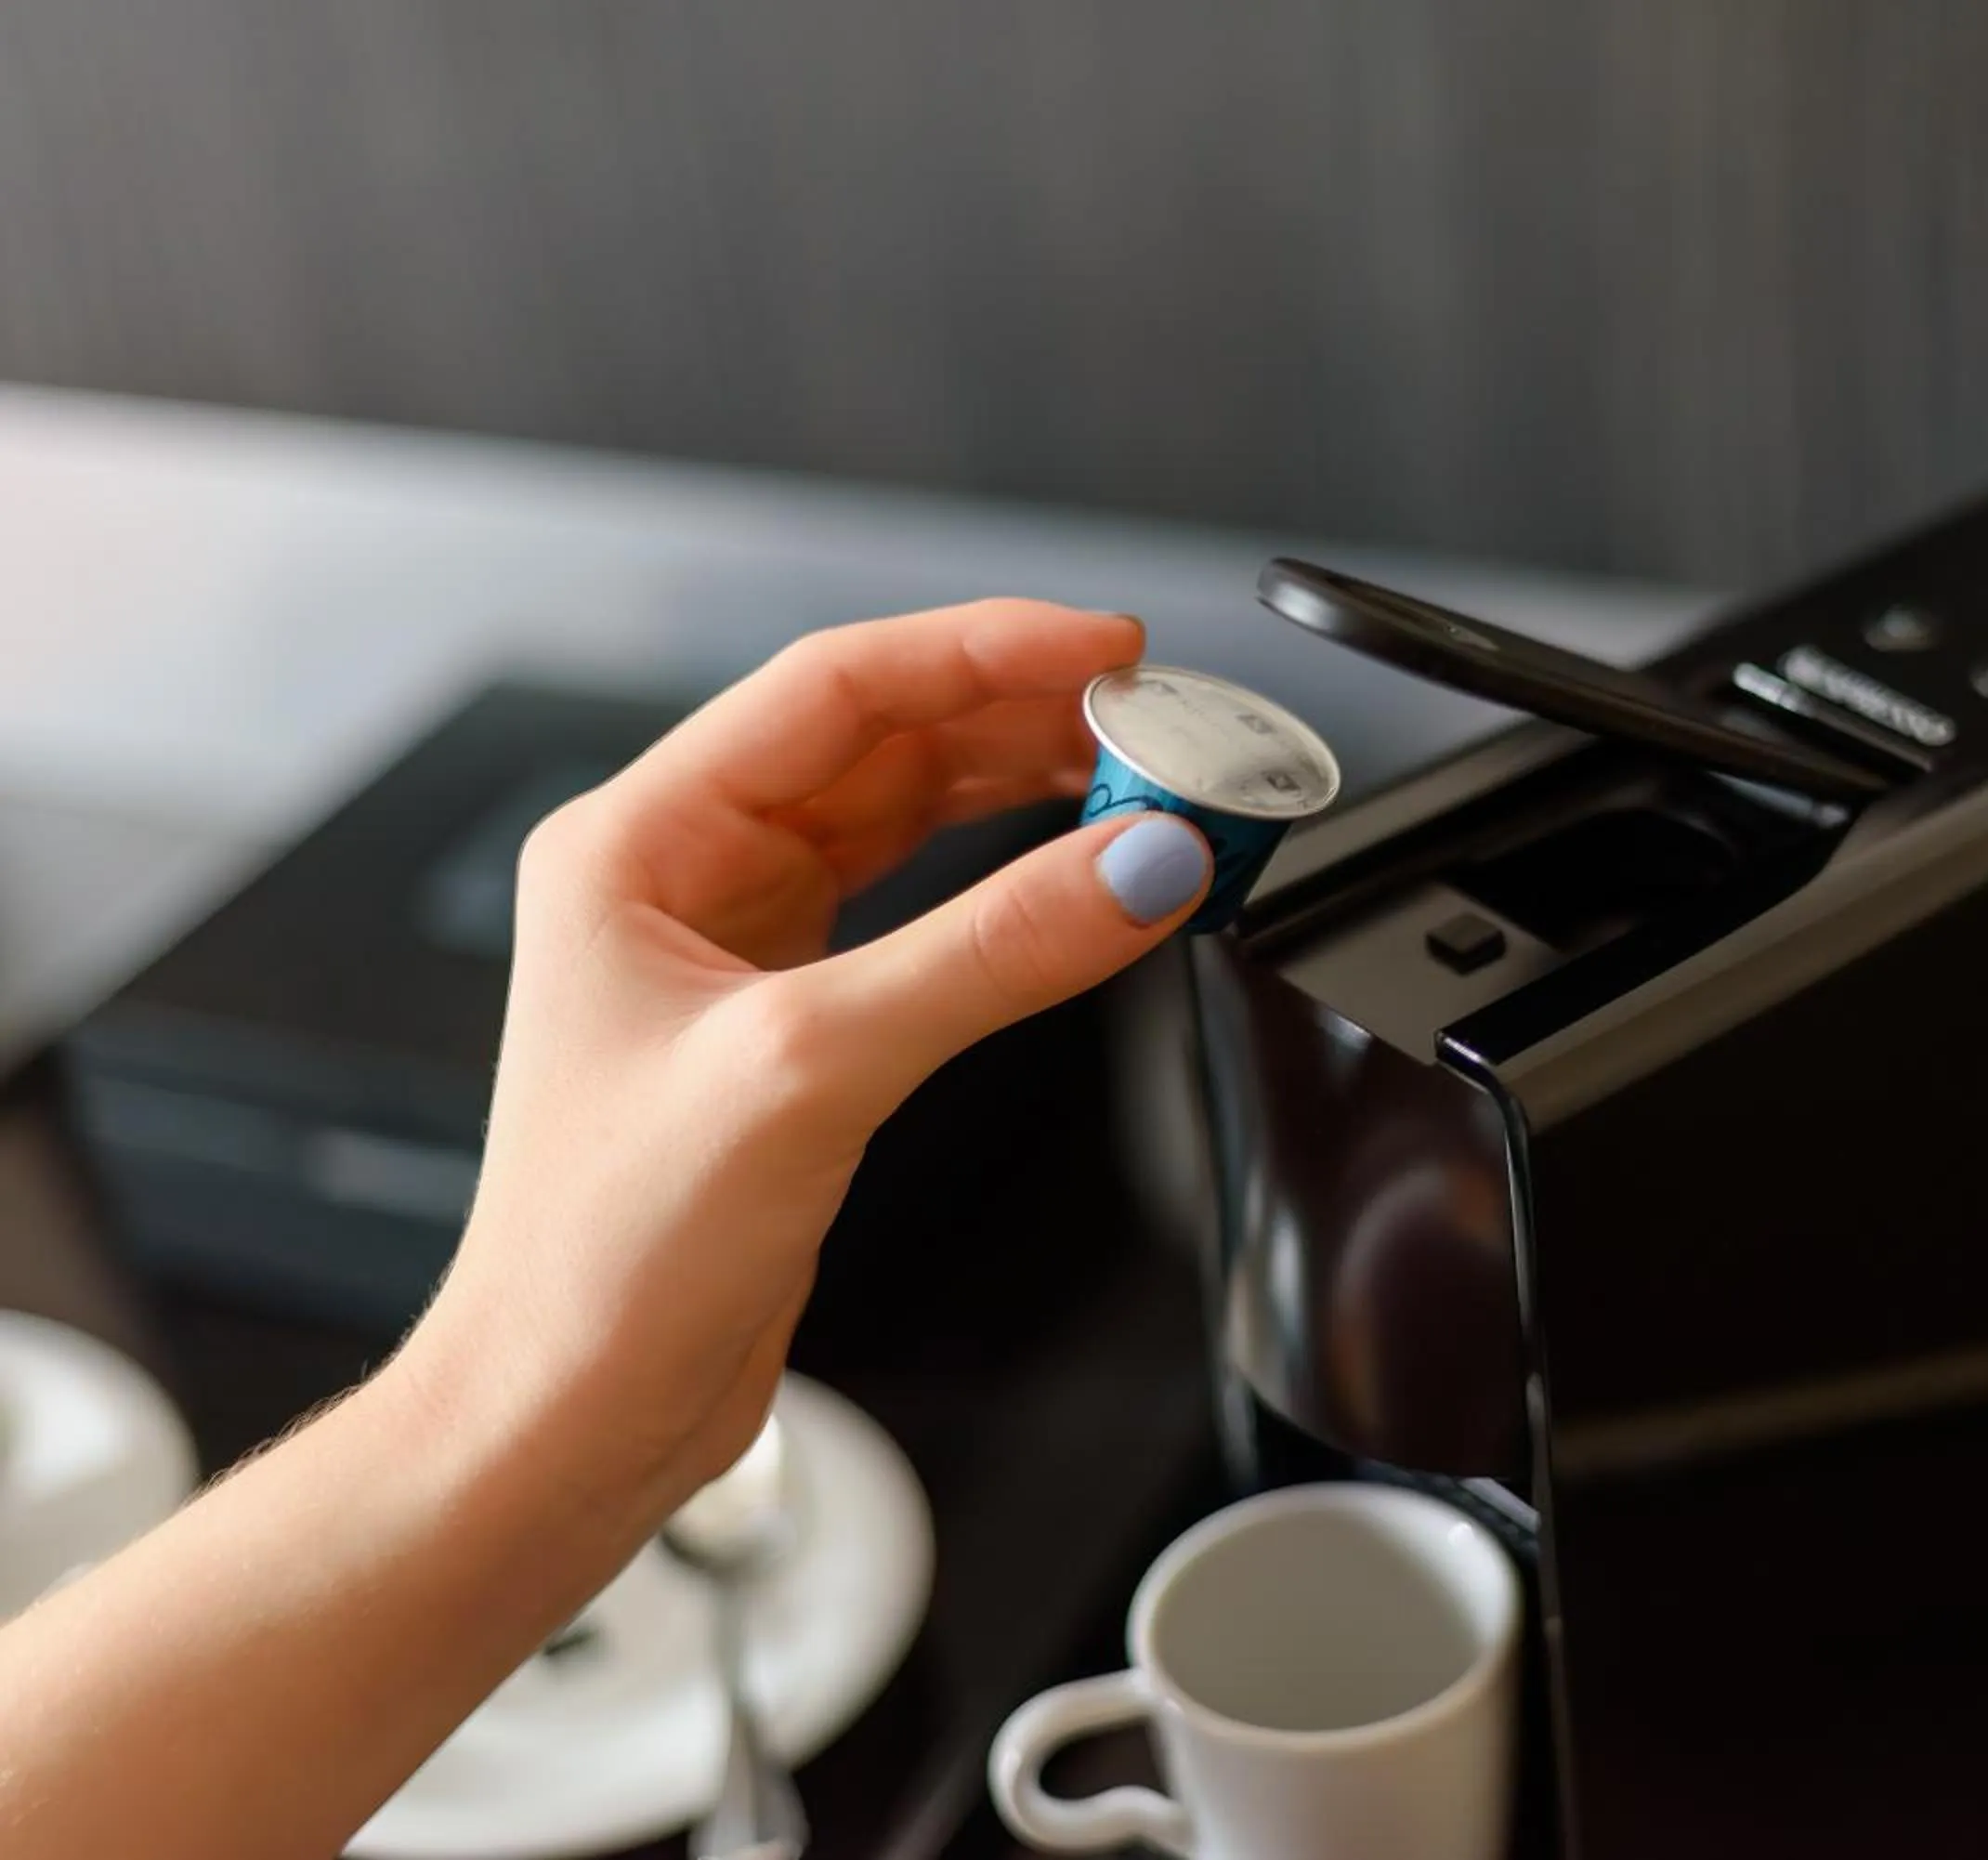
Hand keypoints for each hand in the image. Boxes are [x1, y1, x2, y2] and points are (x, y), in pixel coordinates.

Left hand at [405, 599, 1211, 1521]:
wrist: (570, 1415)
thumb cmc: (604, 1257)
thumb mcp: (810, 1069)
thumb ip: (987, 956)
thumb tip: (1136, 865)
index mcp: (637, 842)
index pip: (834, 687)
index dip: (981, 650)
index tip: (1106, 651)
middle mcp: (684, 878)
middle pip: (883, 741)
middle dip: (1024, 719)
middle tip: (1155, 723)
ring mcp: (742, 951)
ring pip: (909, 819)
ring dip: (1026, 793)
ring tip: (1142, 781)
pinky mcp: (797, 1026)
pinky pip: (922, 910)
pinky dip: (1009, 887)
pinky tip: (1078, 877)